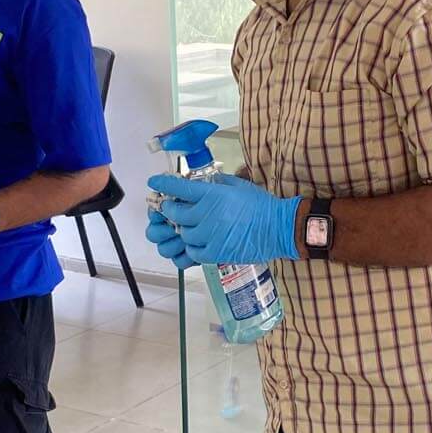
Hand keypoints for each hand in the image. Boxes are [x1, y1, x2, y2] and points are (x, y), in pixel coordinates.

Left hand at [146, 173, 300, 265]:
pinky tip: (197, 243)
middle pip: (174, 213)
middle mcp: (206, 214)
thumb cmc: (261, 205)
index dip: (163, 184)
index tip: (153, 182)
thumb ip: (219, 181)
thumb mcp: (239, 185)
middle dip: (170, 210)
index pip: (178, 188)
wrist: (278, 229)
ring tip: (189, 227)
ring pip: (182, 234)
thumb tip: (206, 179)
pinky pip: (192, 252)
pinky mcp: (215, 253)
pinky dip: (191, 248)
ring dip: (182, 230)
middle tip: (171, 208)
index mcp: (212, 194)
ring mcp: (209, 235)